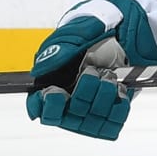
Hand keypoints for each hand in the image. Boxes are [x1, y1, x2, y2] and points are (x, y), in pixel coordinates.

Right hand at [26, 0, 156, 139]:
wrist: (119, 33)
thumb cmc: (89, 35)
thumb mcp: (72, 37)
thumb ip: (56, 53)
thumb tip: (37, 71)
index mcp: (49, 84)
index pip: (39, 107)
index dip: (47, 104)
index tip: (57, 92)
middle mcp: (67, 104)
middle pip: (69, 115)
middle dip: (83, 93)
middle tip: (93, 71)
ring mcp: (88, 114)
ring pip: (91, 121)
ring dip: (103, 97)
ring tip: (108, 76)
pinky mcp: (109, 117)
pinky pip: (113, 122)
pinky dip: (118, 105)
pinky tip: (119, 88)